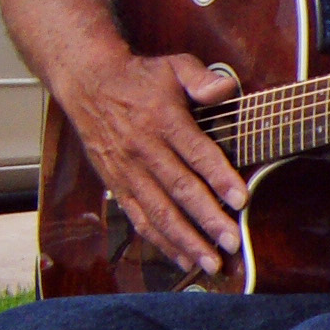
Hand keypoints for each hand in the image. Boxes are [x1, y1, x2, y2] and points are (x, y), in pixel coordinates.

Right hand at [64, 48, 245, 274]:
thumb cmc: (140, 77)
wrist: (87, 83)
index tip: (241, 199)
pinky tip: (183, 259)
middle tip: (233, 242)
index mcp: (162, 120)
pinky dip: (160, 241)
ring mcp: (127, 171)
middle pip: (179, 190)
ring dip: (186, 239)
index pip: (195, 153)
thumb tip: (226, 89)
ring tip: (211, 262)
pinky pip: (139, 218)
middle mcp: (143, 149)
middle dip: (207, 219)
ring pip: (158, 211)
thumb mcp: (173, 66)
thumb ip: (201, 78)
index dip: (219, 177)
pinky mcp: (116, 185)